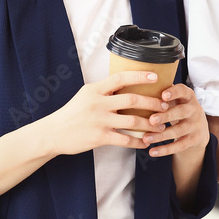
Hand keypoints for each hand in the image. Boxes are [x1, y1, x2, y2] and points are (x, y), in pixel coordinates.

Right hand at [44, 71, 166, 155]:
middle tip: (164, 106)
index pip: (120, 78)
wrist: (54, 132)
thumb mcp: (85, 95)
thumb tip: (124, 85)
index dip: (139, 76)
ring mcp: (99, 120)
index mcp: (95, 90)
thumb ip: (103, 91)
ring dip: (150, 125)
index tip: (155, 76)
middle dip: (152, 103)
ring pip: (132, 121)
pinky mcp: (99, 137)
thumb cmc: (72, 113)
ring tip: (161, 126)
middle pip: (132, 100)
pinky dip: (138, 141)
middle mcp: (98, 103)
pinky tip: (145, 142)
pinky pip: (125, 139)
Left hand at [141, 83, 209, 158]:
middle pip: (181, 112)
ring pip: (178, 131)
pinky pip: (179, 146)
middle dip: (166, 116)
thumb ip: (162, 94)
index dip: (173, 93)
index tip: (162, 95)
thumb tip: (135, 88)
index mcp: (188, 96)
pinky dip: (165, 149)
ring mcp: (196, 125)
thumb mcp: (175, 99)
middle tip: (151, 120)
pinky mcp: (194, 140)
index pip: (182, 91)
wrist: (198, 127)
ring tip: (145, 138)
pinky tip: (152, 151)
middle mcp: (194, 109)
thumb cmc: (178, 108)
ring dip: (161, 135)